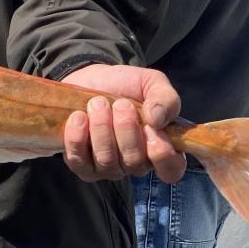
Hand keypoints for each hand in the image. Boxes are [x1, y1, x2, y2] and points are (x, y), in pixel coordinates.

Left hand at [61, 64, 185, 184]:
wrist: (91, 78)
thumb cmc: (127, 84)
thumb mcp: (151, 83)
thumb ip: (165, 99)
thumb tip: (156, 120)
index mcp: (159, 147)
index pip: (171, 170)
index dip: (162, 155)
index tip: (150, 127)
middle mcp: (135, 163)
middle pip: (135, 163)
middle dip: (126, 130)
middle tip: (120, 103)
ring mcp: (107, 167)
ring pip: (107, 161)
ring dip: (102, 129)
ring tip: (98, 103)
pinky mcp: (81, 164)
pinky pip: (79, 161)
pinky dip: (77, 137)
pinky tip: (78, 117)